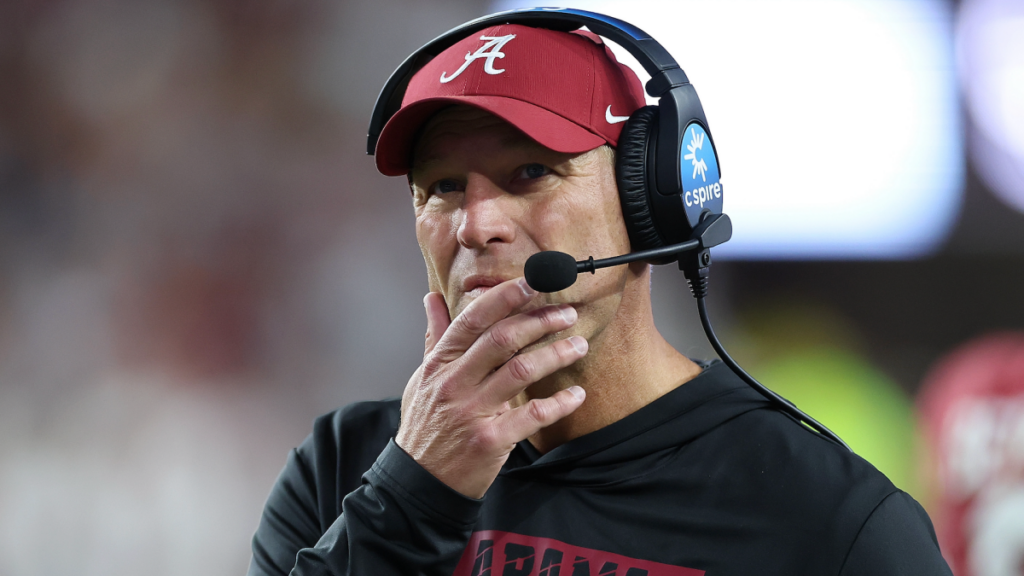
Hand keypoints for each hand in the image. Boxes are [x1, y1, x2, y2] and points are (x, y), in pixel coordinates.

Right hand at [396, 277, 587, 498]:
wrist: (419, 482)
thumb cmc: (425, 426)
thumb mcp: (423, 378)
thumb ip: (434, 337)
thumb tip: (431, 297)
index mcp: (440, 364)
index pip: (473, 319)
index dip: (504, 297)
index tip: (532, 282)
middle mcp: (454, 383)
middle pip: (502, 339)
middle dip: (540, 321)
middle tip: (567, 314)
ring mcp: (472, 412)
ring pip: (521, 371)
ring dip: (555, 354)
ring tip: (578, 346)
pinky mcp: (490, 440)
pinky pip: (532, 415)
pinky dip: (559, 403)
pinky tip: (575, 394)